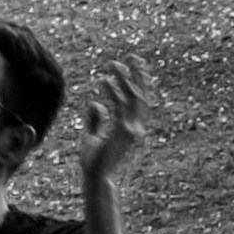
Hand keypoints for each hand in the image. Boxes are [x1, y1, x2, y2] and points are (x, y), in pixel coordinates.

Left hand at [71, 51, 148, 181]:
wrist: (95, 177)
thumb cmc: (93, 160)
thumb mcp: (92, 135)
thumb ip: (95, 119)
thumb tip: (96, 103)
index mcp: (132, 127)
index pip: (139, 100)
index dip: (139, 81)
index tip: (133, 64)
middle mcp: (136, 127)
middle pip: (142, 95)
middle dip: (138, 74)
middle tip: (132, 56)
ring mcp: (131, 129)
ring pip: (132, 97)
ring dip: (123, 78)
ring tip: (112, 63)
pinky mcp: (122, 132)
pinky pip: (119, 106)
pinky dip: (112, 91)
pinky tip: (103, 80)